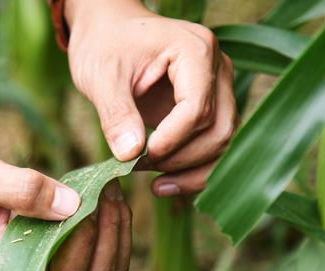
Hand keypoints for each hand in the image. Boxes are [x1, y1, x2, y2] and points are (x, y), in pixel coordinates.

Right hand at [0, 143, 129, 270]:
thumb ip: (23, 191)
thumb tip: (74, 206)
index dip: (84, 243)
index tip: (94, 201)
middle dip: (107, 238)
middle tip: (110, 193)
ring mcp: (39, 267)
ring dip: (114, 236)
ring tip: (111, 194)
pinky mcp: (50, 252)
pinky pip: (94, 256)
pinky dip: (109, 232)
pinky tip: (107, 201)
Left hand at [66, 0, 236, 196]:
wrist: (109, 30)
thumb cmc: (104, 44)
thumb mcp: (101, 76)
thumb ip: (116, 114)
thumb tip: (130, 154)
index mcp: (194, 50)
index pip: (196, 108)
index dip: (171, 141)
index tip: (138, 158)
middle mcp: (217, 68)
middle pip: (218, 130)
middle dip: (182, 160)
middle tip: (140, 170)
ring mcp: (218, 88)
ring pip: (223, 142)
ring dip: (192, 171)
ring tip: (155, 186)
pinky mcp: (211, 107)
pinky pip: (213, 145)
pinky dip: (194, 169)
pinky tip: (165, 182)